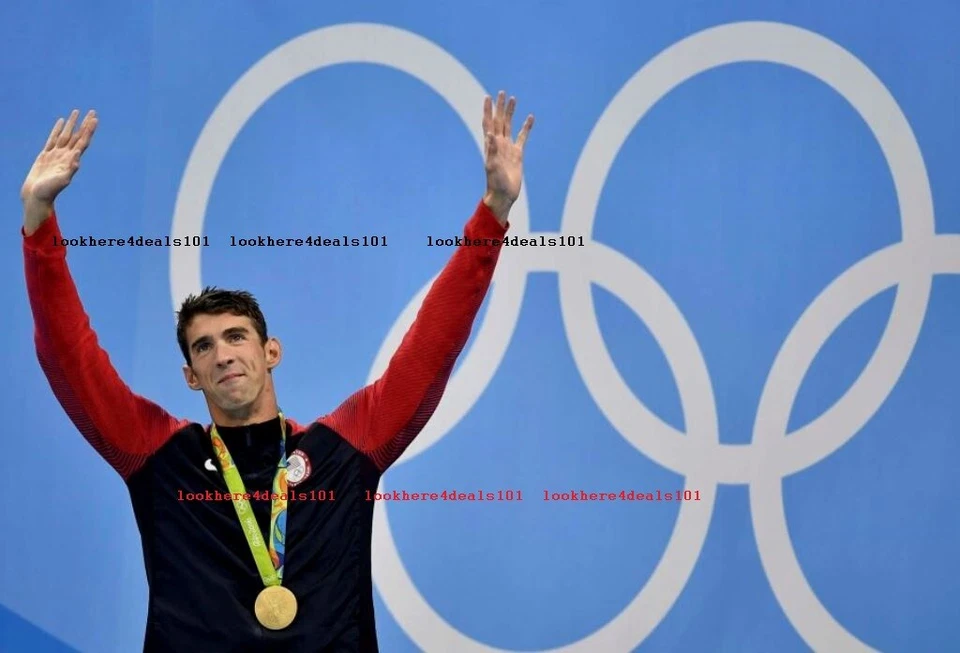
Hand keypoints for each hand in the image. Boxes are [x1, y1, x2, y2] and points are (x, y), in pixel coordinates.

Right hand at [21, 109, 97, 233]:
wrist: (37, 196)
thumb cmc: (49, 191)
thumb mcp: (61, 181)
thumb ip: (69, 170)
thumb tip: (77, 158)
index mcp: (71, 160)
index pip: (83, 141)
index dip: (89, 130)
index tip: (95, 119)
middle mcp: (66, 155)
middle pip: (77, 135)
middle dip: (85, 124)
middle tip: (92, 111)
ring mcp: (56, 154)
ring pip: (66, 134)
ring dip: (72, 124)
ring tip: (77, 112)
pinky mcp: (46, 155)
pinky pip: (53, 138)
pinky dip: (57, 129)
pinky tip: (61, 122)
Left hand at [482, 91, 532, 224]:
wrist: (503, 195)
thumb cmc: (495, 182)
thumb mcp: (492, 166)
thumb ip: (491, 150)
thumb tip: (489, 134)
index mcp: (491, 145)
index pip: (488, 123)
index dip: (488, 110)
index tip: (488, 97)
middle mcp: (499, 143)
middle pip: (499, 120)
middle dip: (500, 107)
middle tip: (502, 92)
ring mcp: (508, 148)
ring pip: (510, 125)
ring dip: (511, 113)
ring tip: (513, 99)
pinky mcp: (518, 154)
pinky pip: (523, 137)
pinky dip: (526, 127)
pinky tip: (530, 118)